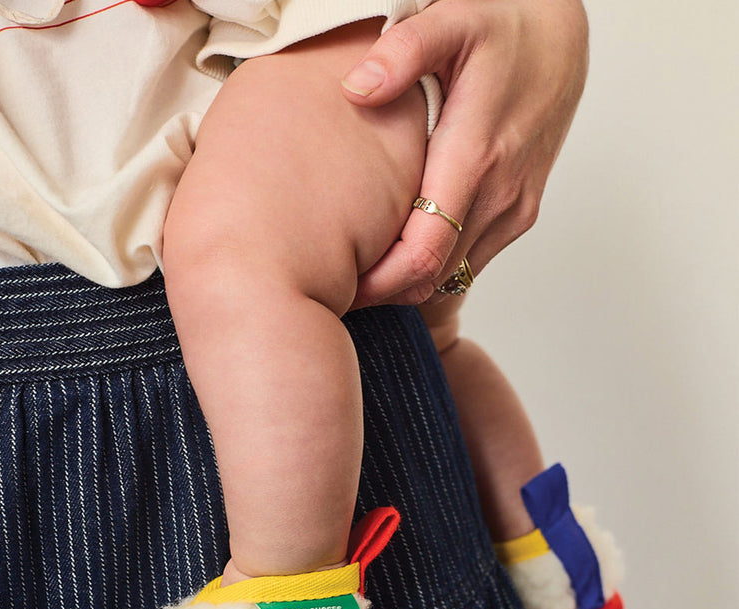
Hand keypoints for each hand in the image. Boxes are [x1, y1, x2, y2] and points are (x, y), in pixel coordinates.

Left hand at [341, 0, 588, 308]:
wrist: (561, 38)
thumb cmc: (505, 27)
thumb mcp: (452, 20)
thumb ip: (405, 51)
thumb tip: (357, 87)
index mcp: (476, 159)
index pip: (424, 252)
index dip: (380, 282)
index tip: (341, 288)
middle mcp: (500, 195)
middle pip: (433, 276)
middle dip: (384, 290)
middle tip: (338, 285)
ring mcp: (514, 210)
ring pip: (452, 276)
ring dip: (408, 283)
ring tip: (363, 272)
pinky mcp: (520, 215)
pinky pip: (469, 261)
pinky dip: (434, 268)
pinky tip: (401, 251)